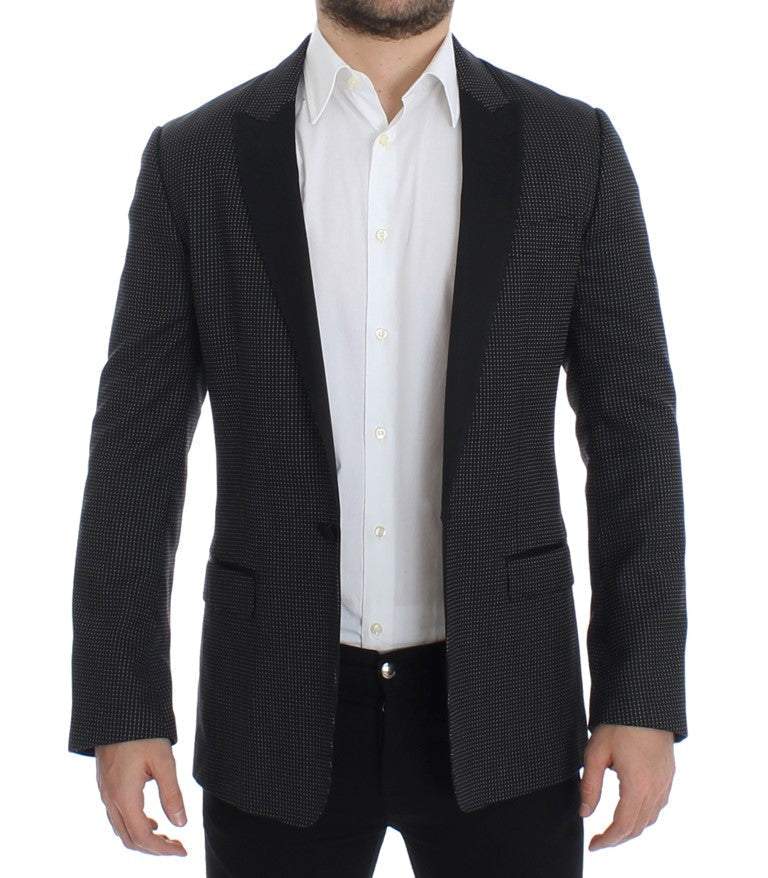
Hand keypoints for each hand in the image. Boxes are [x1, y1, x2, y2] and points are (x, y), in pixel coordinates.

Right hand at [95, 737, 187, 855]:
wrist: (117, 711)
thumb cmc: (143, 733)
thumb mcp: (164, 761)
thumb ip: (172, 794)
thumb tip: (181, 823)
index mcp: (124, 796)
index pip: (143, 837)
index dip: (163, 849)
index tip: (183, 850)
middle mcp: (110, 799)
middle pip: (130, 839)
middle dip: (154, 848)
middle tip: (178, 846)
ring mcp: (105, 793)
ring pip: (121, 830)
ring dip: (144, 839)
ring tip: (167, 837)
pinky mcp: (106, 785)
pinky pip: (117, 817)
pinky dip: (134, 825)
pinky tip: (151, 820)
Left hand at [579, 724, 674, 850]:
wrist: (646, 703)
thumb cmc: (619, 724)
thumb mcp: (595, 753)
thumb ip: (590, 785)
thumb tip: (584, 813)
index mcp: (637, 786)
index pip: (623, 826)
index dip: (607, 840)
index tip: (593, 845)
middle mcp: (656, 789)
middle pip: (638, 827)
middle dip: (618, 838)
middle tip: (599, 841)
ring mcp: (665, 783)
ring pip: (650, 819)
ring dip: (632, 829)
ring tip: (612, 829)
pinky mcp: (668, 775)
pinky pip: (658, 806)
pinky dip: (644, 816)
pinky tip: (632, 811)